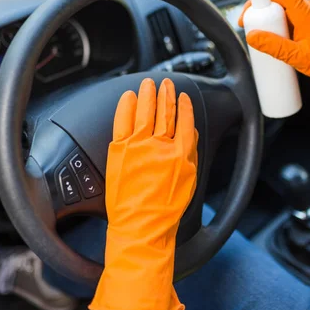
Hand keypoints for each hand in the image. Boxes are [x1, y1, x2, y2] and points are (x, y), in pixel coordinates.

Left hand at [89, 78, 198, 309]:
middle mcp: (160, 145)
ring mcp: (138, 146)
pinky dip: (126, 106)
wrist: (141, 225)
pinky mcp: (119, 150)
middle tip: (166, 83)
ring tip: (149, 83)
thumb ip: (190, 153)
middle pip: (165, 112)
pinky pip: (122, 121)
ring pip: (145, 111)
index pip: (185, 121)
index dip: (185, 106)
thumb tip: (190, 134)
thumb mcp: (187, 180)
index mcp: (180, 153)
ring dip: (148, 94)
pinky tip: (128, 96)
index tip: (183, 96)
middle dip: (166, 94)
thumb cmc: (165, 209)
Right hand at [239, 0, 309, 133]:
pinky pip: (284, 18)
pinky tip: (269, 40)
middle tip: (246, 25)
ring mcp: (304, 16)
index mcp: (304, 12)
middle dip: (256, 8)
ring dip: (264, 19)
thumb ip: (274, 47)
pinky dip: (273, 25)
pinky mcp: (304, 24)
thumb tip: (252, 36)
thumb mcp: (298, 58)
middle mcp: (304, 10)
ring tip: (257, 38)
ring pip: (278, 9)